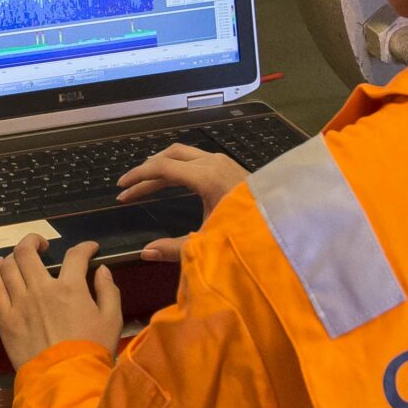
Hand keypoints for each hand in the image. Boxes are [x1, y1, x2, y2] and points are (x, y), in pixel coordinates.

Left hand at [0, 235, 122, 370]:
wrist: (65, 380)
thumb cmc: (91, 351)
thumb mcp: (112, 320)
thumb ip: (108, 291)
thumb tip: (101, 270)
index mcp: (70, 288)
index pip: (75, 256)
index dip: (84, 247)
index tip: (89, 249)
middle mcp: (42, 289)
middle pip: (28, 252)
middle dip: (35, 240)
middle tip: (42, 245)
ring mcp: (20, 302)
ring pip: (8, 265)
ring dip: (14, 255)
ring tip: (20, 257)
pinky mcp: (5, 317)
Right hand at [118, 146, 248, 263]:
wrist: (286, 232)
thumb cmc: (247, 237)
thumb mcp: (208, 243)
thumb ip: (174, 248)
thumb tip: (144, 253)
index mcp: (206, 177)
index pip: (162, 168)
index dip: (138, 178)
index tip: (120, 190)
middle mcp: (214, 162)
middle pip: (171, 155)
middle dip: (147, 171)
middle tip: (129, 188)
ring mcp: (225, 162)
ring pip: (185, 154)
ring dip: (163, 167)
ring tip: (147, 183)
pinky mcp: (233, 168)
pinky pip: (198, 160)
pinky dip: (180, 168)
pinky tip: (174, 183)